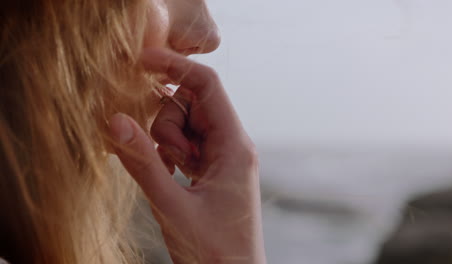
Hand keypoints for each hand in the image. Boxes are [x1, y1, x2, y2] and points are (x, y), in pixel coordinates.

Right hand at [108, 49, 266, 263]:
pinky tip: (170, 174)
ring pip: (187, 124)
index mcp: (234, 146)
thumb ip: (142, 163)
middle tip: (166, 158)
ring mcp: (224, 158)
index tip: (142, 59)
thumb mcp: (172, 206)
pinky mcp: (213, 170)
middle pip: (193, 103)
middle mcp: (233, 145)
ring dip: (168, 141)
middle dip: (168, 120)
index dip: (175, 67)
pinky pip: (187, 144)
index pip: (207, 85)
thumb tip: (115, 120)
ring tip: (171, 174)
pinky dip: (171, 152)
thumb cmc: (213, 252)